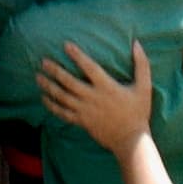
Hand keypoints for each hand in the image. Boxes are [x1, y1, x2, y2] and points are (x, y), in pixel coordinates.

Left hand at [32, 34, 162, 160]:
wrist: (131, 140)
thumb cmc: (138, 111)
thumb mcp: (144, 87)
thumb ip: (142, 64)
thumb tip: (137, 43)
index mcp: (107, 87)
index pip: (90, 68)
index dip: (78, 56)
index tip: (66, 45)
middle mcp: (93, 98)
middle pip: (70, 82)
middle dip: (55, 71)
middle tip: (43, 61)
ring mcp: (85, 111)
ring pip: (63, 98)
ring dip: (49, 87)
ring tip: (38, 77)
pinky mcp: (82, 122)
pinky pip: (63, 113)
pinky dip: (52, 106)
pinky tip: (44, 98)